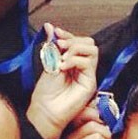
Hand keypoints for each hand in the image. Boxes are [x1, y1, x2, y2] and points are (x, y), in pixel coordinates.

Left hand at [27, 23, 97, 138]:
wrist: (45, 111)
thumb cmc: (46, 93)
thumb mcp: (48, 63)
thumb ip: (52, 46)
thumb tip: (50, 27)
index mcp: (73, 62)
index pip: (79, 42)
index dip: (69, 35)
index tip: (56, 33)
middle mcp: (83, 68)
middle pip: (89, 43)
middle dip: (74, 41)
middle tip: (60, 46)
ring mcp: (88, 75)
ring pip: (92, 50)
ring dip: (75, 49)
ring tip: (62, 59)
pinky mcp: (90, 83)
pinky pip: (88, 63)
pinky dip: (74, 60)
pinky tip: (63, 67)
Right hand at [66, 106, 115, 138]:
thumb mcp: (104, 136)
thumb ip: (102, 122)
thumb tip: (107, 110)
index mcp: (75, 129)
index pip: (86, 112)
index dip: (100, 119)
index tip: (104, 129)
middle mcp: (70, 137)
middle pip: (94, 125)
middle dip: (106, 136)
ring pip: (97, 136)